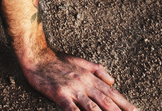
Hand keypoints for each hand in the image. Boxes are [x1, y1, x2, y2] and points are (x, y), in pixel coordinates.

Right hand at [20, 48, 137, 110]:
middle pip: (106, 102)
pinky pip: (72, 110)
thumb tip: (112, 80)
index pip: (112, 93)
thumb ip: (98, 70)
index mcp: (90, 77)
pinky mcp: (60, 95)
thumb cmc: (57, 60)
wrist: (37, 56)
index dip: (125, 104)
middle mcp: (84, 83)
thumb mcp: (81, 61)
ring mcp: (73, 89)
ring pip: (93, 107)